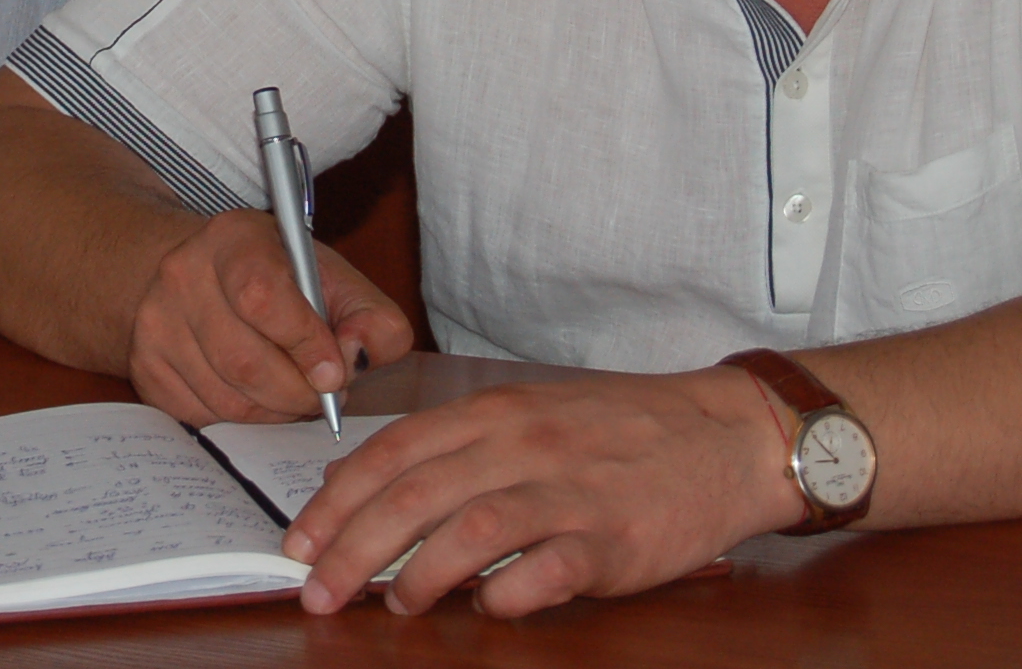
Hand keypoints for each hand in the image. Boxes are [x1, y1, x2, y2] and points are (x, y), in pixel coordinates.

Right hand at [125, 207, 414, 425]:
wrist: (198, 275)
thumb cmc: (279, 280)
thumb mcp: (334, 280)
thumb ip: (371, 317)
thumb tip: (357, 357)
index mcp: (234, 238)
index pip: (262, 297)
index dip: (305, 343)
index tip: (335, 373)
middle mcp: (182, 274)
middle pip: (245, 361)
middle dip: (298, 394)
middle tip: (322, 395)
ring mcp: (156, 322)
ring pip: (226, 398)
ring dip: (274, 411)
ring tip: (293, 393)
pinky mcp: (144, 367)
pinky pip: (203, 417)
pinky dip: (241, 419)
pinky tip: (256, 395)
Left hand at [283, 367, 798, 616]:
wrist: (724, 434)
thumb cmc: (620, 427)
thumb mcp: (530, 413)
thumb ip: (457, 447)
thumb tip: (373, 489)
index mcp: (494, 412)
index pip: (392, 453)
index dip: (335, 501)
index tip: (297, 542)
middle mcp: (521, 445)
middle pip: (413, 498)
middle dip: (351, 550)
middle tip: (317, 593)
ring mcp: (566, 492)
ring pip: (468, 533)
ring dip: (418, 577)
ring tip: (396, 605)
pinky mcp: (610, 540)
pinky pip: (542, 573)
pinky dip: (504, 597)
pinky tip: (486, 609)